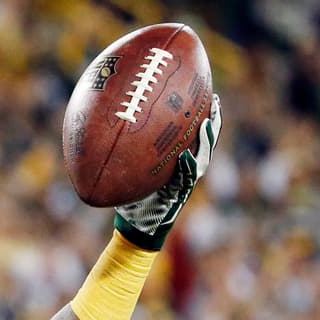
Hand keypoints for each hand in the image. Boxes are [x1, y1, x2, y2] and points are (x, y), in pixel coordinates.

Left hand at [113, 93, 221, 250]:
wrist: (136, 227)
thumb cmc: (131, 197)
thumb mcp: (130, 172)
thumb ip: (126, 153)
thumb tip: (105, 128)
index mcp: (177, 160)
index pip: (192, 133)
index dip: (199, 114)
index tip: (203, 93)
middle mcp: (186, 168)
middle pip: (205, 140)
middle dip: (212, 121)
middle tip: (215, 101)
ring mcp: (185, 181)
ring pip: (202, 157)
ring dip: (206, 140)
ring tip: (207, 123)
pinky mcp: (179, 195)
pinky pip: (186, 179)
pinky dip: (187, 168)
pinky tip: (186, 157)